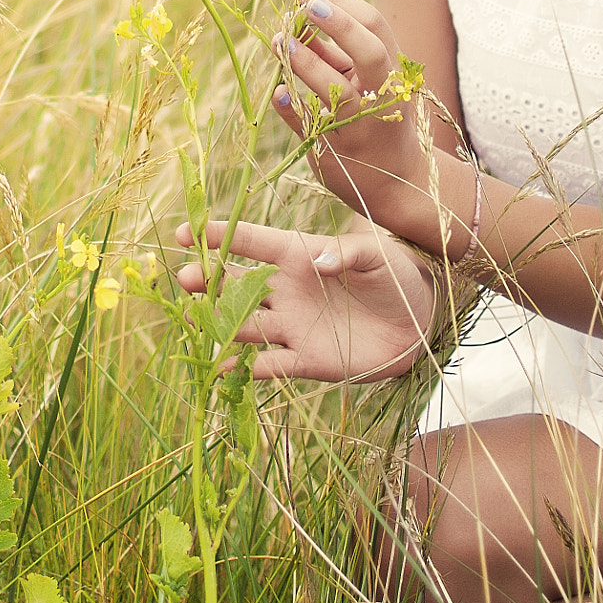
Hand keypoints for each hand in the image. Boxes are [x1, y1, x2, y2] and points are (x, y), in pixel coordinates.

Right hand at [173, 218, 435, 381]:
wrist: (418, 322)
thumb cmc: (395, 275)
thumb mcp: (377, 256)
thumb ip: (347, 253)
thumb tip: (317, 261)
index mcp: (297, 255)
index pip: (251, 242)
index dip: (218, 235)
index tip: (185, 233)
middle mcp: (285, 290)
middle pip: (235, 283)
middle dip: (206, 280)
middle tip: (184, 279)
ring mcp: (291, 325)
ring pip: (243, 324)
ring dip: (218, 323)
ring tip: (193, 321)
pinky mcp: (304, 358)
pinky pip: (268, 364)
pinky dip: (245, 368)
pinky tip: (223, 369)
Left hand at [270, 0, 427, 223]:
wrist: (399, 182)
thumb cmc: (378, 117)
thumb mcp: (365, 82)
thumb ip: (336, 53)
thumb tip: (298, 13)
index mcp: (392, 71)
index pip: (375, 26)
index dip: (343, 4)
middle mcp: (383, 96)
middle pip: (369, 51)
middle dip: (338, 23)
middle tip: (303, 2)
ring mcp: (361, 126)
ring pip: (338, 91)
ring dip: (307, 62)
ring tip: (280, 41)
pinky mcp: (337, 152)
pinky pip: (310, 126)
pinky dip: (292, 106)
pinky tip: (278, 92)